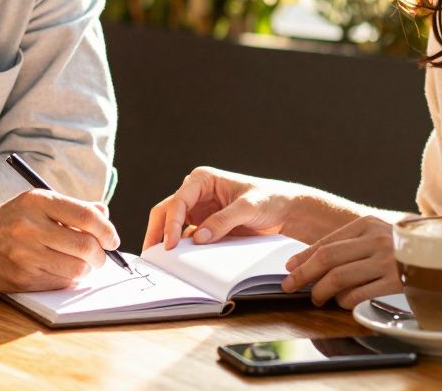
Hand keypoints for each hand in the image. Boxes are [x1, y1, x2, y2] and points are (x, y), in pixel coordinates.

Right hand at [0, 189, 118, 291]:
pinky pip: (60, 282)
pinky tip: (61, 270)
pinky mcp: (22, 278)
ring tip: (81, 264)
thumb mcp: (36, 204)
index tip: (112, 239)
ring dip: (86, 269)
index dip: (107, 230)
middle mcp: (30, 226)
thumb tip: (105, 215)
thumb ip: (71, 208)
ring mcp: (25, 254)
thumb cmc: (7, 222)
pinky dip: (68, 279)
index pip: (86, 216)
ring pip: (76, 269)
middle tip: (101, 257)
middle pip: (86, 246)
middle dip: (101, 255)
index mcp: (37, 202)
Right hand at [142, 166, 302, 250]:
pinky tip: (179, 263)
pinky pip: (187, 238)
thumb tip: (197, 237)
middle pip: (167, 212)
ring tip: (161, 263)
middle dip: (159, 232)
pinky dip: (181, 250)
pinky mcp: (204, 227)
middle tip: (154, 256)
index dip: (171, 223)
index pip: (178, 201)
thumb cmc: (270, 199)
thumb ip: (223, 221)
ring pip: (172, 226)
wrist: (287, 211)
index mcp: (203, 180)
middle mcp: (196, 193)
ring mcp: (199, 211)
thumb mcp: (248, 208)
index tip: (171, 244)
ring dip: (167, 242)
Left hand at [281, 215, 399, 308]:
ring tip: (317, 298)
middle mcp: (377, 238)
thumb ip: (346, 246)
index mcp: (368, 224)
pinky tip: (342, 303)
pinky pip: (359, 295)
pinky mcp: (397, 283)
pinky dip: (344, 302)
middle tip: (290, 286)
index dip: (303, 257)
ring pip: (339, 278)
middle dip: (304, 274)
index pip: (326, 242)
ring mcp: (388, 261)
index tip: (289, 269)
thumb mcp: (376, 237)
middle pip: (327, 258)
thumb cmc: (401, 250)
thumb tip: (303, 262)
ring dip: (321, 292)